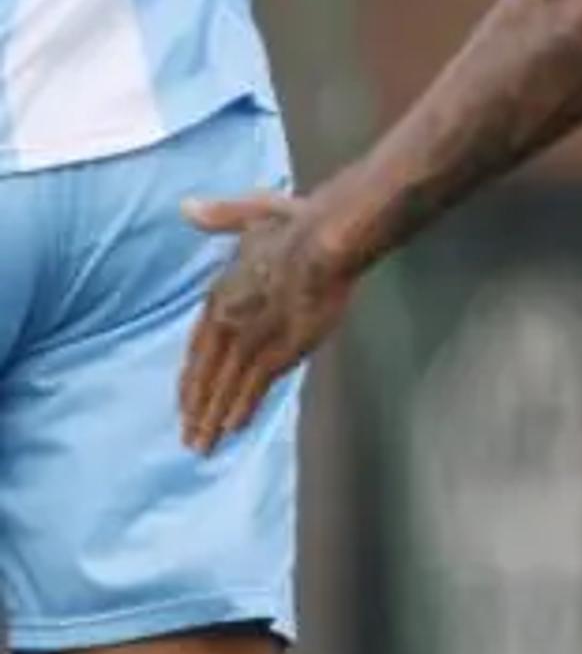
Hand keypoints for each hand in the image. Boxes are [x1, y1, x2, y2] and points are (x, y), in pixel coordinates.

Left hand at [177, 192, 359, 453]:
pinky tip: (233, 429)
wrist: (326, 240)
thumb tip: (187, 208)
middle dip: (196, 407)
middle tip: (187, 437)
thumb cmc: (296, 223)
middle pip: (206, 373)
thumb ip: (219, 216)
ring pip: (225, 386)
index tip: (184, 397)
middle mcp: (228, 322)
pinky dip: (241, 409)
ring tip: (203, 445)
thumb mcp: (250, 212)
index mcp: (222, 295)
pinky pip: (255, 387)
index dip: (192, 374)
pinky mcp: (279, 351)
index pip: (199, 345)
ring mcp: (252, 339)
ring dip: (212, 417)